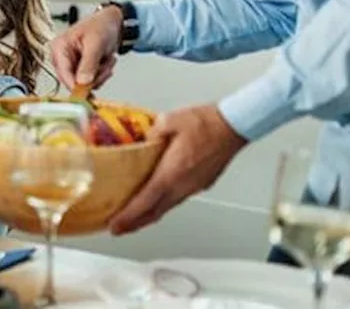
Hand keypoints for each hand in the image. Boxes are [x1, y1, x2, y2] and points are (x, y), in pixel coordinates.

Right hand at [49, 6, 121, 91]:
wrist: (113, 23)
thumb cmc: (101, 25)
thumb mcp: (96, 43)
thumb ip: (88, 63)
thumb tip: (82, 82)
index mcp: (59, 48)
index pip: (63, 73)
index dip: (75, 86)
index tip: (88, 94)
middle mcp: (62, 58)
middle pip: (74, 81)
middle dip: (94, 76)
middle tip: (105, 66)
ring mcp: (72, 65)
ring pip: (85, 84)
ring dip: (101, 75)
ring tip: (106, 60)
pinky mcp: (81, 70)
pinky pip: (92, 82)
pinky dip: (102, 74)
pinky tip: (105, 62)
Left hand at [108, 104, 247, 234]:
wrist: (234, 125)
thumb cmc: (206, 123)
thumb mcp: (168, 120)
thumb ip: (150, 133)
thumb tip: (140, 140)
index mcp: (172, 173)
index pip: (145, 201)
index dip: (128, 217)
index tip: (115, 226)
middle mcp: (183, 185)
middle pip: (155, 212)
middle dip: (134, 223)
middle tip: (118, 228)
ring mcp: (194, 186)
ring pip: (167, 207)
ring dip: (149, 214)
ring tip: (134, 216)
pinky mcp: (202, 183)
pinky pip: (178, 198)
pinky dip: (163, 203)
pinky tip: (158, 197)